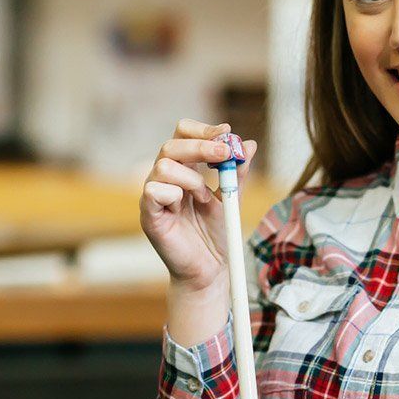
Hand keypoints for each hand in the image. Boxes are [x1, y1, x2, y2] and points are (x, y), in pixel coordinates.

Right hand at [138, 118, 258, 291]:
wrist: (211, 269)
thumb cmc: (216, 234)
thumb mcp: (232, 198)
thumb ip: (238, 172)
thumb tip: (250, 145)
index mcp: (184, 168)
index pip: (182, 134)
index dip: (202, 129)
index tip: (226, 132)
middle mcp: (165, 178)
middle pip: (171, 144)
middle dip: (201, 145)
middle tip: (225, 154)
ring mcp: (154, 195)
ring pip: (163, 166)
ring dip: (191, 178)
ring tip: (204, 197)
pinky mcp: (149, 215)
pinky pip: (153, 191)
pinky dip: (174, 195)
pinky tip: (185, 208)